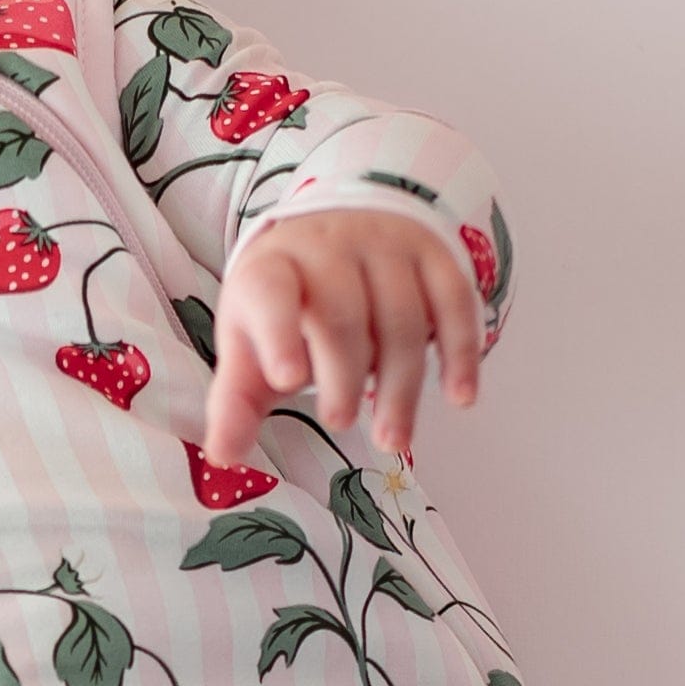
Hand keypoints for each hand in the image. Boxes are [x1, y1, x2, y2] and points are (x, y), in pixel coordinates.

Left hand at [200, 209, 485, 471]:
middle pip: (342, 314)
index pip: (271, 294)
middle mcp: (329, 250)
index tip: (286, 380)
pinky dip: (460, 352)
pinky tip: (460, 397)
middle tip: (341, 421)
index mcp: (272, 269)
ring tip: (392, 438)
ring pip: (401, 317)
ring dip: (400, 384)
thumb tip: (223, 457)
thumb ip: (236, 399)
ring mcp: (386, 248)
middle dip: (344, 375)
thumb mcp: (250, 341)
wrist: (337, 228)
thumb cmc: (289, 304)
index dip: (278, 333)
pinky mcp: (434, 256)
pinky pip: (454, 302)